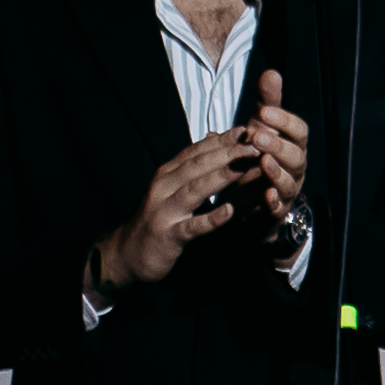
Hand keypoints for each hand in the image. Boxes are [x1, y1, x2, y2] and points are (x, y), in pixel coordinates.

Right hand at [94, 128, 267, 292]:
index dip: (222, 140)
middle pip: (197, 165)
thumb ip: (192, 164)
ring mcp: (164, 211)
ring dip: (222, 177)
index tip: (247, 130)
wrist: (128, 254)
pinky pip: (192, 226)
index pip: (196, 151)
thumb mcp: (171, 187)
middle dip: (228, 153)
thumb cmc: (157, 218)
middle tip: (256, 145)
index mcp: (166, 174)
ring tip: (246, 167)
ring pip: (194, 189)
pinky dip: (211, 218)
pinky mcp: (168, 235)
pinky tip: (229, 211)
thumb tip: (214, 136)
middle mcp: (163, 187)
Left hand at [239, 69, 309, 238]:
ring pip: (289, 180)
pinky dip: (274, 201)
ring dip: (276, 170)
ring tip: (262, 161)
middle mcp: (295, 167)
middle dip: (279, 144)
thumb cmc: (259, 159)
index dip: (284, 120)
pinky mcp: (276, 210)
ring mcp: (287, 189)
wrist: (253, 201)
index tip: (263, 110)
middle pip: (296, 155)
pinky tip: (266, 195)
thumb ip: (267, 104)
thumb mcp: (261, 128)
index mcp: (293, 145)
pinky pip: (279, 207)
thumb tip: (271, 72)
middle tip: (257, 134)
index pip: (298, 130)